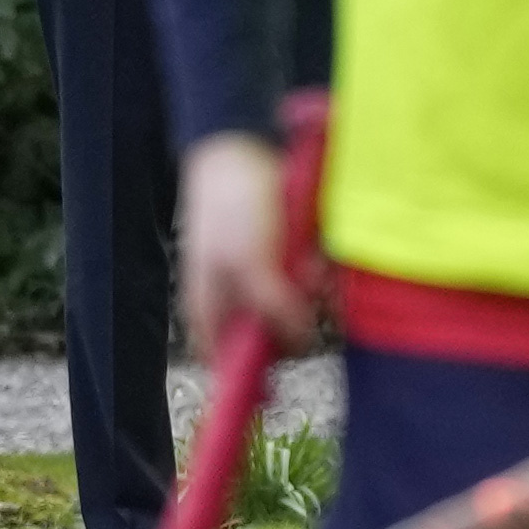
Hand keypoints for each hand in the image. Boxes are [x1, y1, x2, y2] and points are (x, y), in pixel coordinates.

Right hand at [179, 133, 316, 358]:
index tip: (279, 379)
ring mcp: (258, 280)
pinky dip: (315, 275)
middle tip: (305, 298)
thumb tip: (297, 339)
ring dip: (310, 296)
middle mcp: (233, 300)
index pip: (225, 363)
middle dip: (293, 325)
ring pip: (292, 311)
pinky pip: (304, 283)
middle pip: (268, 339)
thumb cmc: (232, 205)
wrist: (240, 148)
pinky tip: (318, 257)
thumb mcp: (252, 264)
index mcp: (210, 309)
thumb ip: (274, 307)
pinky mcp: (281, 260)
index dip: (250, 379)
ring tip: (313, 268)